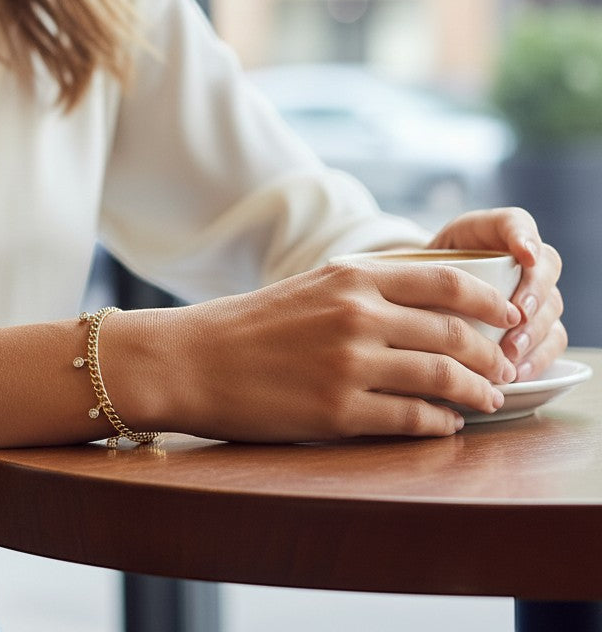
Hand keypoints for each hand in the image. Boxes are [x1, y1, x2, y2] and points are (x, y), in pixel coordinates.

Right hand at [153, 259, 519, 443]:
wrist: (192, 360)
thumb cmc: (249, 325)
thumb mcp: (311, 286)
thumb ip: (365, 290)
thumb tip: (428, 308)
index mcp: (351, 276)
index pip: (446, 281)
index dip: (487, 301)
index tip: (507, 317)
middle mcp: (357, 314)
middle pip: (454, 333)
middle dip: (491, 354)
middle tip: (503, 367)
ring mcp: (349, 363)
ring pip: (442, 377)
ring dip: (476, 392)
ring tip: (486, 398)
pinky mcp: (338, 411)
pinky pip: (411, 419)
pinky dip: (440, 423)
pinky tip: (445, 423)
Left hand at [427, 208, 566, 381]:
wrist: (414, 296)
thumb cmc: (415, 276)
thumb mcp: (411, 264)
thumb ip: (420, 271)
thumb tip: (422, 295)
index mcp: (487, 232)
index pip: (515, 223)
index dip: (524, 236)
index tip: (524, 256)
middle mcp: (518, 258)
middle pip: (545, 266)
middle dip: (534, 293)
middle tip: (517, 314)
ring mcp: (530, 291)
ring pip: (551, 307)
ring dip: (535, 331)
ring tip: (511, 352)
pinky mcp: (534, 324)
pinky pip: (551, 339)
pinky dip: (538, 357)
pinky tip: (518, 371)